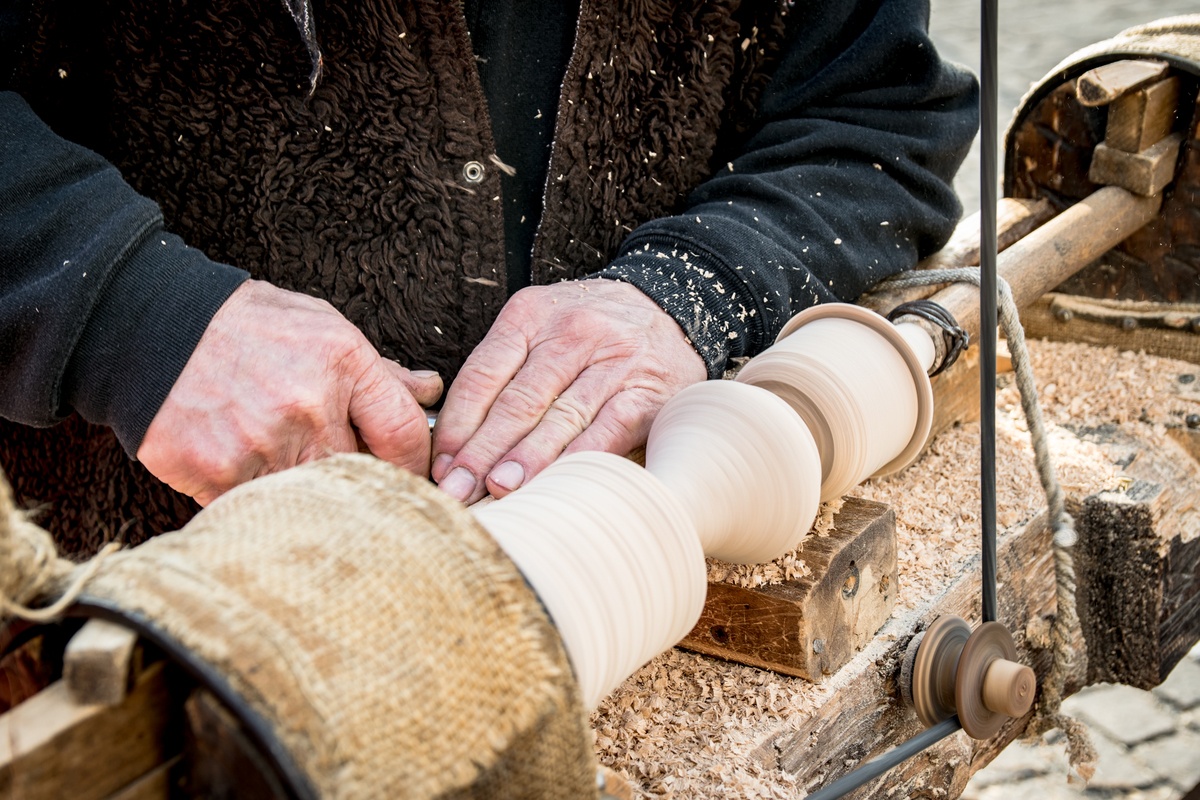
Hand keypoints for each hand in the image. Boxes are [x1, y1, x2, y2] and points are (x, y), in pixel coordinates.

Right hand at [137, 279, 441, 505]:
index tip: (411, 472)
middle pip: (364, 475)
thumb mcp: (320, 327)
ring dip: (310, 493)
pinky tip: (246, 468)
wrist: (148, 328)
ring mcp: (262, 445)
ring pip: (313, 498)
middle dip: (363, 481)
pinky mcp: (218, 474)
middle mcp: (308, 407)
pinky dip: (260, 499)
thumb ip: (378, 368)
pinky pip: (259, 508)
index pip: (406, 433)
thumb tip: (429, 390)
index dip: (416, 462)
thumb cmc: (244, 327)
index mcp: (341, 363)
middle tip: (348, 476)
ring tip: (287, 466)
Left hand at [431, 278, 705, 503]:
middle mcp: (571, 332)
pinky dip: (579, 459)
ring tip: (498, 490)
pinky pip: (607, 429)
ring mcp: (612, 361)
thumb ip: (503, 371)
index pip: (483, 374)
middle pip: (518, 401)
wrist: (670, 308)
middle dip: (482, 451)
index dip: (459, 424)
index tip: (441, 464)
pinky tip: (556, 484)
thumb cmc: (589, 331)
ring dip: (526, 459)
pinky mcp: (646, 392)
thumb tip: (457, 442)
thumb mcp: (541, 325)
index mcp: (531, 315)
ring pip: (560, 417)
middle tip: (458, 489)